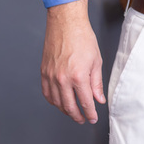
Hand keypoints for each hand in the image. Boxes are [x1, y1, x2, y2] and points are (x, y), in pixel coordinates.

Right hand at [41, 0, 105, 123]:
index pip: (85, 102)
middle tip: (83, 119)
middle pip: (69, 106)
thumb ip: (97, 83)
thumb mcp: (96, 61)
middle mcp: (62, 79)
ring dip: (65, 110)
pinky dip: (53, 101)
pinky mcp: (44, 72)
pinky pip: (46, 92)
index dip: (90, 113)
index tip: (93, 118)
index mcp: (78, 76)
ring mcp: (51, 76)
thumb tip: (99, 99)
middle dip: (77, 116)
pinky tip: (59, 102)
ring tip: (73, 112)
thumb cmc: (82, 38)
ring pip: (56, 102)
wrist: (66, 24)